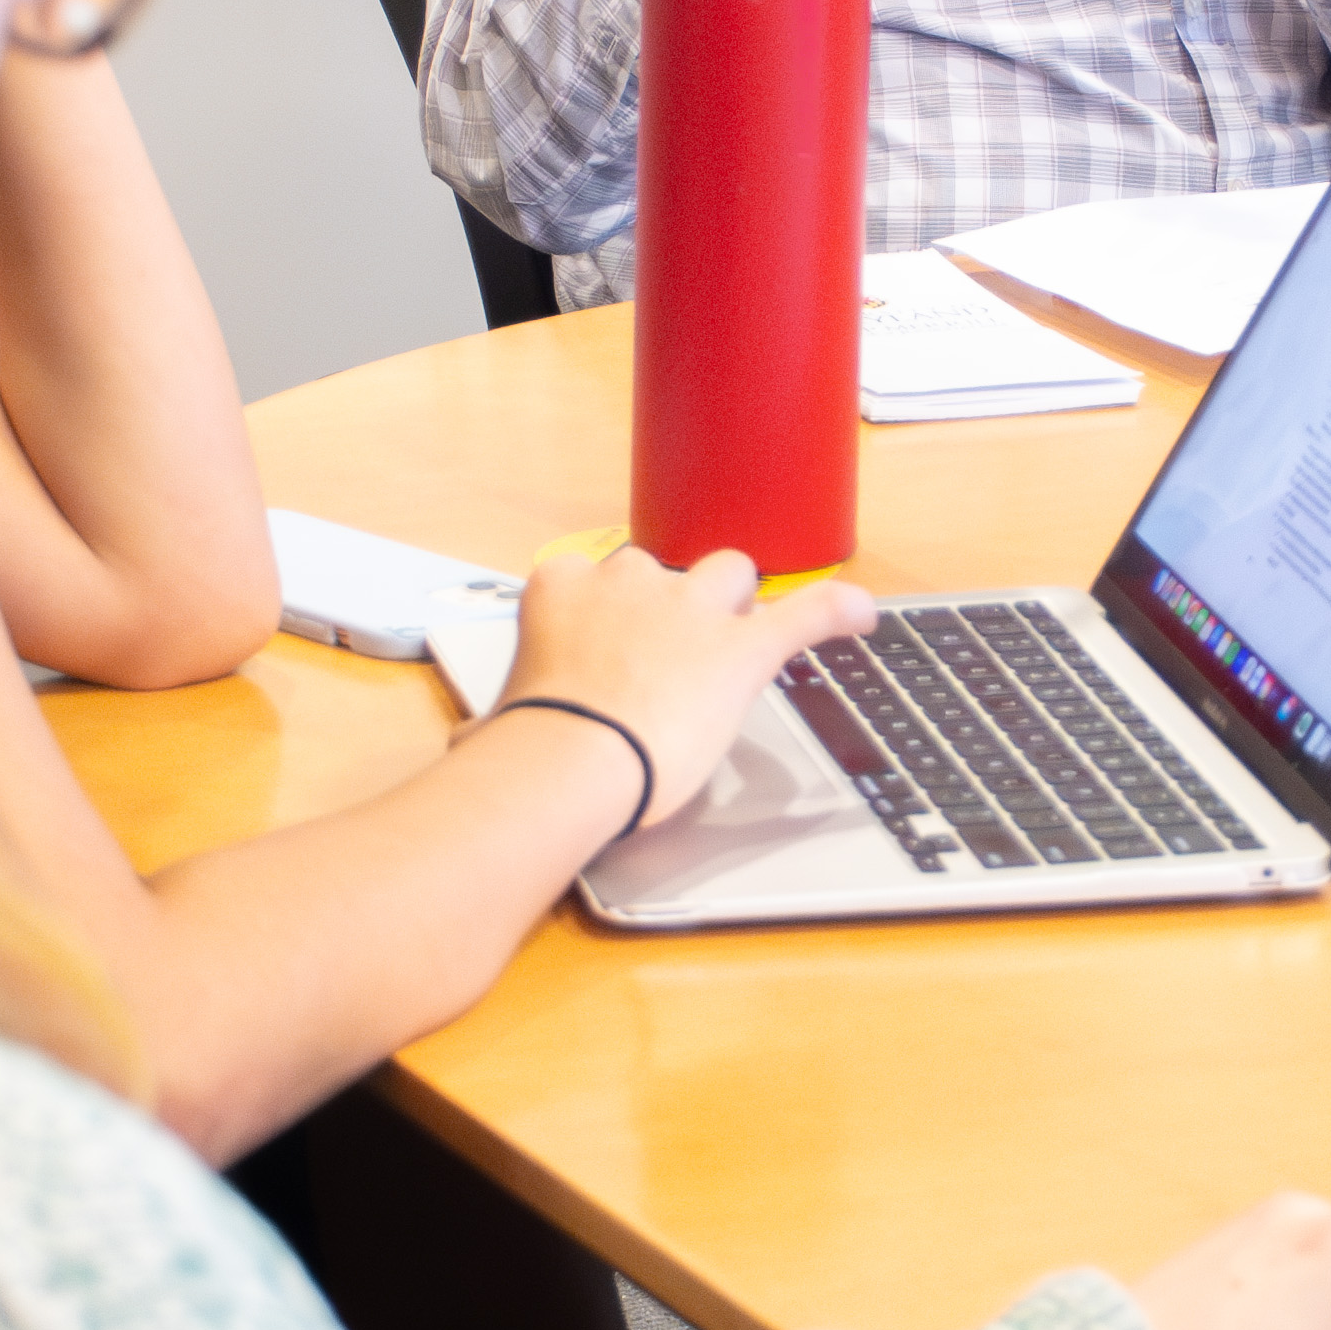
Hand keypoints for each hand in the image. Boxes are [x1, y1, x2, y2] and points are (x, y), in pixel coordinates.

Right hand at [497, 542, 874, 831]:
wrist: (573, 760)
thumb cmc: (528, 748)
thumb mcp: (497, 719)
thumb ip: (494, 722)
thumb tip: (470, 749)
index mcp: (561, 587)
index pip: (594, 576)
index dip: (613, 613)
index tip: (610, 643)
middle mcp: (628, 583)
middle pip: (666, 569)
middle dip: (675, 602)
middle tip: (670, 656)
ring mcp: (690, 611)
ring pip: (729, 574)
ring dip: (734, 604)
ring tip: (734, 644)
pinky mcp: (743, 647)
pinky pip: (806, 611)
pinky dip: (837, 610)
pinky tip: (860, 614)